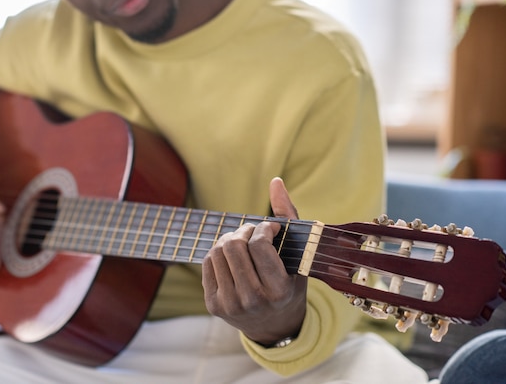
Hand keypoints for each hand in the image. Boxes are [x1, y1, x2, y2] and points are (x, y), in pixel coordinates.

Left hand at [202, 177, 307, 345]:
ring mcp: (230, 305)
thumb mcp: (298, 255)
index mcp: (279, 290)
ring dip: (230, 239)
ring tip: (242, 242)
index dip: (263, 228)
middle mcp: (253, 300)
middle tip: (252, 232)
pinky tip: (231, 256)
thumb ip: (288, 216)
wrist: (274, 325)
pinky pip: (207, 263)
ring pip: (218, 251)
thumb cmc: (289, 282)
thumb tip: (275, 181)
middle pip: (234, 246)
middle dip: (243, 231)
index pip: (259, 245)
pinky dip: (218, 252)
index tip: (270, 228)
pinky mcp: (213, 305)